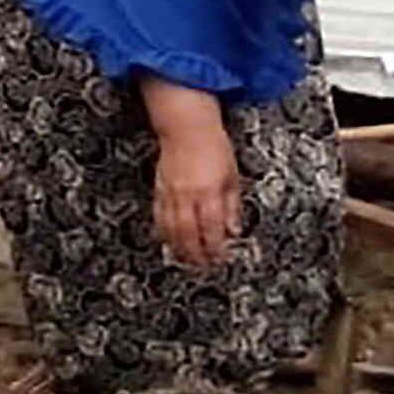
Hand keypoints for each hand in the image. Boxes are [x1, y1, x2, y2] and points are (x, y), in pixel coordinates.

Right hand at [152, 119, 242, 268]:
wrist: (186, 127)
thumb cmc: (212, 146)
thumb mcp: (232, 176)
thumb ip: (232, 205)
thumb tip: (234, 229)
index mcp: (209, 191)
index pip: (213, 229)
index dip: (216, 248)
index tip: (220, 258)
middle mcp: (188, 195)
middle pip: (190, 234)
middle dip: (196, 255)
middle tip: (203, 266)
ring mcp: (171, 193)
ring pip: (172, 229)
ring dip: (179, 248)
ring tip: (185, 260)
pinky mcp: (159, 189)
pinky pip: (159, 217)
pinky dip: (163, 232)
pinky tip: (168, 240)